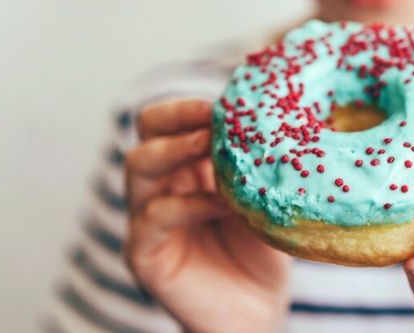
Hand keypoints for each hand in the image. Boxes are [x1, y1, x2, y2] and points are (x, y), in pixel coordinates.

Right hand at [123, 98, 292, 332]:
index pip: (167, 122)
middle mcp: (159, 186)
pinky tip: (223, 202)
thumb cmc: (260, 252)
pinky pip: (156, 215)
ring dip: (176, 150)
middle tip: (212, 117)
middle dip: (176, 118)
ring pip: (138, 166)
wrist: (255, 313)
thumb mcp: (262, 199)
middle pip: (145, 133)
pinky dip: (188, 202)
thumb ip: (257, 166)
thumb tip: (275, 121)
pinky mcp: (143, 253)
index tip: (223, 101)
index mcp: (184, 168)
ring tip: (211, 144)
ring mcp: (145, 218)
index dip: (188, 107)